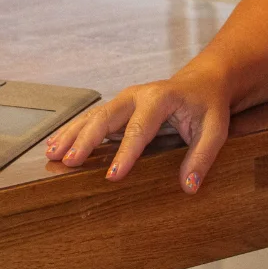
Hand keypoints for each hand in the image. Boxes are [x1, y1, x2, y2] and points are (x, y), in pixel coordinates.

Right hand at [44, 63, 230, 191]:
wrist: (202, 82)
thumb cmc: (208, 106)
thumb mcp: (215, 130)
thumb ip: (202, 157)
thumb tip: (189, 186)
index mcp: (161, 98)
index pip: (140, 129)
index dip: (125, 153)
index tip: (112, 176)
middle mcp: (137, 95)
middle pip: (106, 117)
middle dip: (85, 139)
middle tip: (69, 161)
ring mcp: (124, 100)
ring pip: (93, 116)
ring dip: (71, 134)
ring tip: (51, 154)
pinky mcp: (118, 109)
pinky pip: (91, 119)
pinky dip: (72, 131)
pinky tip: (55, 145)